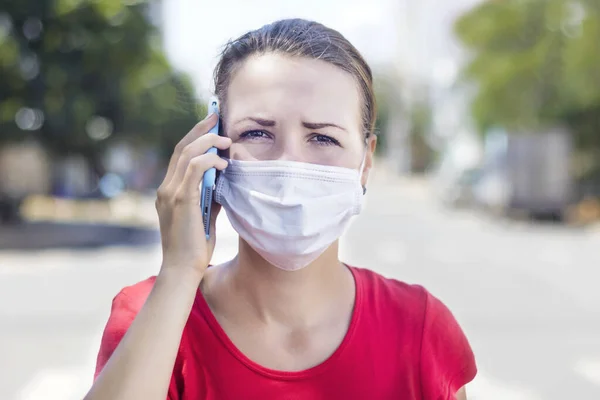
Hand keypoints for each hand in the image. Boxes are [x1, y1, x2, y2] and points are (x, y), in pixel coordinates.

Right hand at [155, 113, 230, 278]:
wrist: (183, 269)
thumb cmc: (195, 246)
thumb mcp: (204, 214)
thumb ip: (209, 194)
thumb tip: (223, 177)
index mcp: (168, 190)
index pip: (180, 154)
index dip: (194, 136)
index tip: (211, 124)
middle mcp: (165, 188)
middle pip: (181, 147)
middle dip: (200, 129)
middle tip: (217, 116)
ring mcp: (170, 193)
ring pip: (187, 154)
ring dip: (208, 142)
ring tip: (226, 140)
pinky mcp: (181, 200)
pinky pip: (194, 169)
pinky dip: (209, 161)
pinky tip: (223, 163)